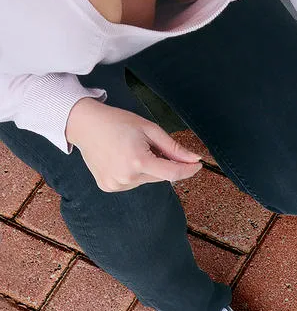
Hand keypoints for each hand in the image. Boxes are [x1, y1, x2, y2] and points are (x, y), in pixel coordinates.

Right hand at [66, 97, 203, 191]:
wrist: (85, 125)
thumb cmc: (118, 123)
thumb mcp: (150, 130)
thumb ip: (174, 148)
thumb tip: (195, 159)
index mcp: (138, 161)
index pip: (173, 173)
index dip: (189, 170)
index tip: (198, 165)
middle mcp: (126, 177)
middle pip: (161, 176)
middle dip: (164, 163)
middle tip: (150, 145)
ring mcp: (115, 184)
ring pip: (148, 180)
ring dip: (149, 168)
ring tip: (132, 150)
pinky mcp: (108, 187)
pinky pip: (133, 182)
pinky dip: (135, 173)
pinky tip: (123, 159)